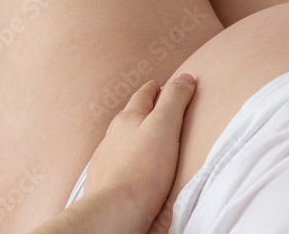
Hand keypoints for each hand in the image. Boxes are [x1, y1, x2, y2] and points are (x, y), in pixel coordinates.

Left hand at [84, 74, 195, 232]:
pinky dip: (126, 159)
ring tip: (145, 137)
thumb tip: (185, 78)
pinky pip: (115, 163)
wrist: (114, 210)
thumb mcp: (166, 126)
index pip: (143, 95)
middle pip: (130, 115)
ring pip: (120, 139)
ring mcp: (105, 159)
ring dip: (133, 135)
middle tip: (156, 107)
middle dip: (143, 109)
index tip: (162, 85)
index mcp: (129, 119)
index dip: (156, 89)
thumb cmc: (143, 170)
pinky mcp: (103, 181)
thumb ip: (175, 99)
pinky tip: (132, 166)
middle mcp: (113, 135)